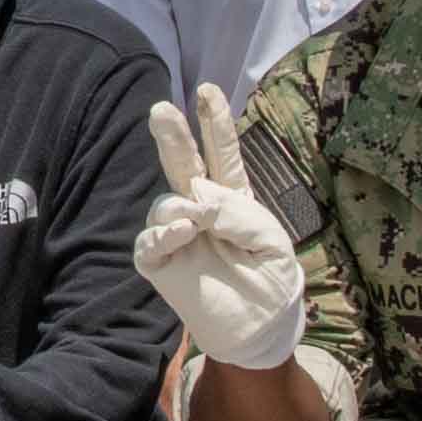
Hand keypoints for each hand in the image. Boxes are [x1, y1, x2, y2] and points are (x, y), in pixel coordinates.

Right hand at [132, 91, 313, 372]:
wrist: (260, 330)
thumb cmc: (271, 281)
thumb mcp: (273, 242)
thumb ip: (242, 214)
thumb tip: (199, 198)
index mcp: (232, 199)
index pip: (222, 154)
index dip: (215, 123)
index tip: (208, 90)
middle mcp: (201, 210)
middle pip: (183, 164)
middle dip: (174, 135)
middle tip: (162, 109)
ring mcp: (178, 234)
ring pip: (165, 203)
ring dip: (180, 205)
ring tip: (197, 224)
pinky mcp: (161, 263)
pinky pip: (148, 242)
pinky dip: (161, 233)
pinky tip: (181, 231)